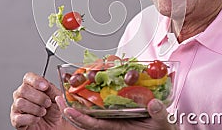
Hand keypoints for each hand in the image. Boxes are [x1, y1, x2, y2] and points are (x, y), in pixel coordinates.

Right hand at [10, 72, 64, 129]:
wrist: (53, 125)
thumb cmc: (53, 110)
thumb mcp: (57, 98)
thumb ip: (52, 90)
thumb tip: (47, 86)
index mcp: (31, 86)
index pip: (28, 77)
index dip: (36, 81)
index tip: (45, 87)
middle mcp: (21, 94)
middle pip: (23, 89)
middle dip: (39, 97)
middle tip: (47, 103)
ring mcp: (17, 106)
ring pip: (20, 103)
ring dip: (35, 109)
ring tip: (43, 112)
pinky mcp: (15, 119)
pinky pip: (19, 118)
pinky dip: (31, 119)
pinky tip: (37, 118)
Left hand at [57, 96, 177, 129]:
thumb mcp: (163, 122)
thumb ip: (158, 113)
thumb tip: (153, 103)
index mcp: (119, 128)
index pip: (95, 125)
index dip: (80, 118)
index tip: (68, 110)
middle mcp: (112, 125)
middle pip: (86, 121)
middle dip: (70, 110)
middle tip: (58, 97)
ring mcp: (113, 121)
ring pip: (89, 117)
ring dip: (76, 106)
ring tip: (65, 94)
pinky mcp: (116, 117)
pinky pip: (98, 113)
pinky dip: (88, 105)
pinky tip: (82, 96)